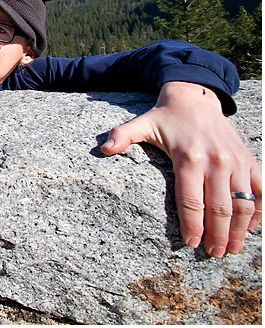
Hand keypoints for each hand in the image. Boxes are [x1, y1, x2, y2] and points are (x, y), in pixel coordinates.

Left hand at [101, 81, 261, 256]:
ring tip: (230, 249)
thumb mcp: (142, 124)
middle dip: (217, 235)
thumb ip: (123, 136)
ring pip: (243, 203)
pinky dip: (259, 212)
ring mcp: (235, 162)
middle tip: (212, 254)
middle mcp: (215, 162)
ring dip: (239, 230)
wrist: (197, 98)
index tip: (190, 244)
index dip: (192, 225)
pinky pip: (260, 191)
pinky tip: (250, 229)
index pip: (191, 200)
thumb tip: (103, 149)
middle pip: (219, 208)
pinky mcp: (249, 161)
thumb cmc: (166, 117)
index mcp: (188, 158)